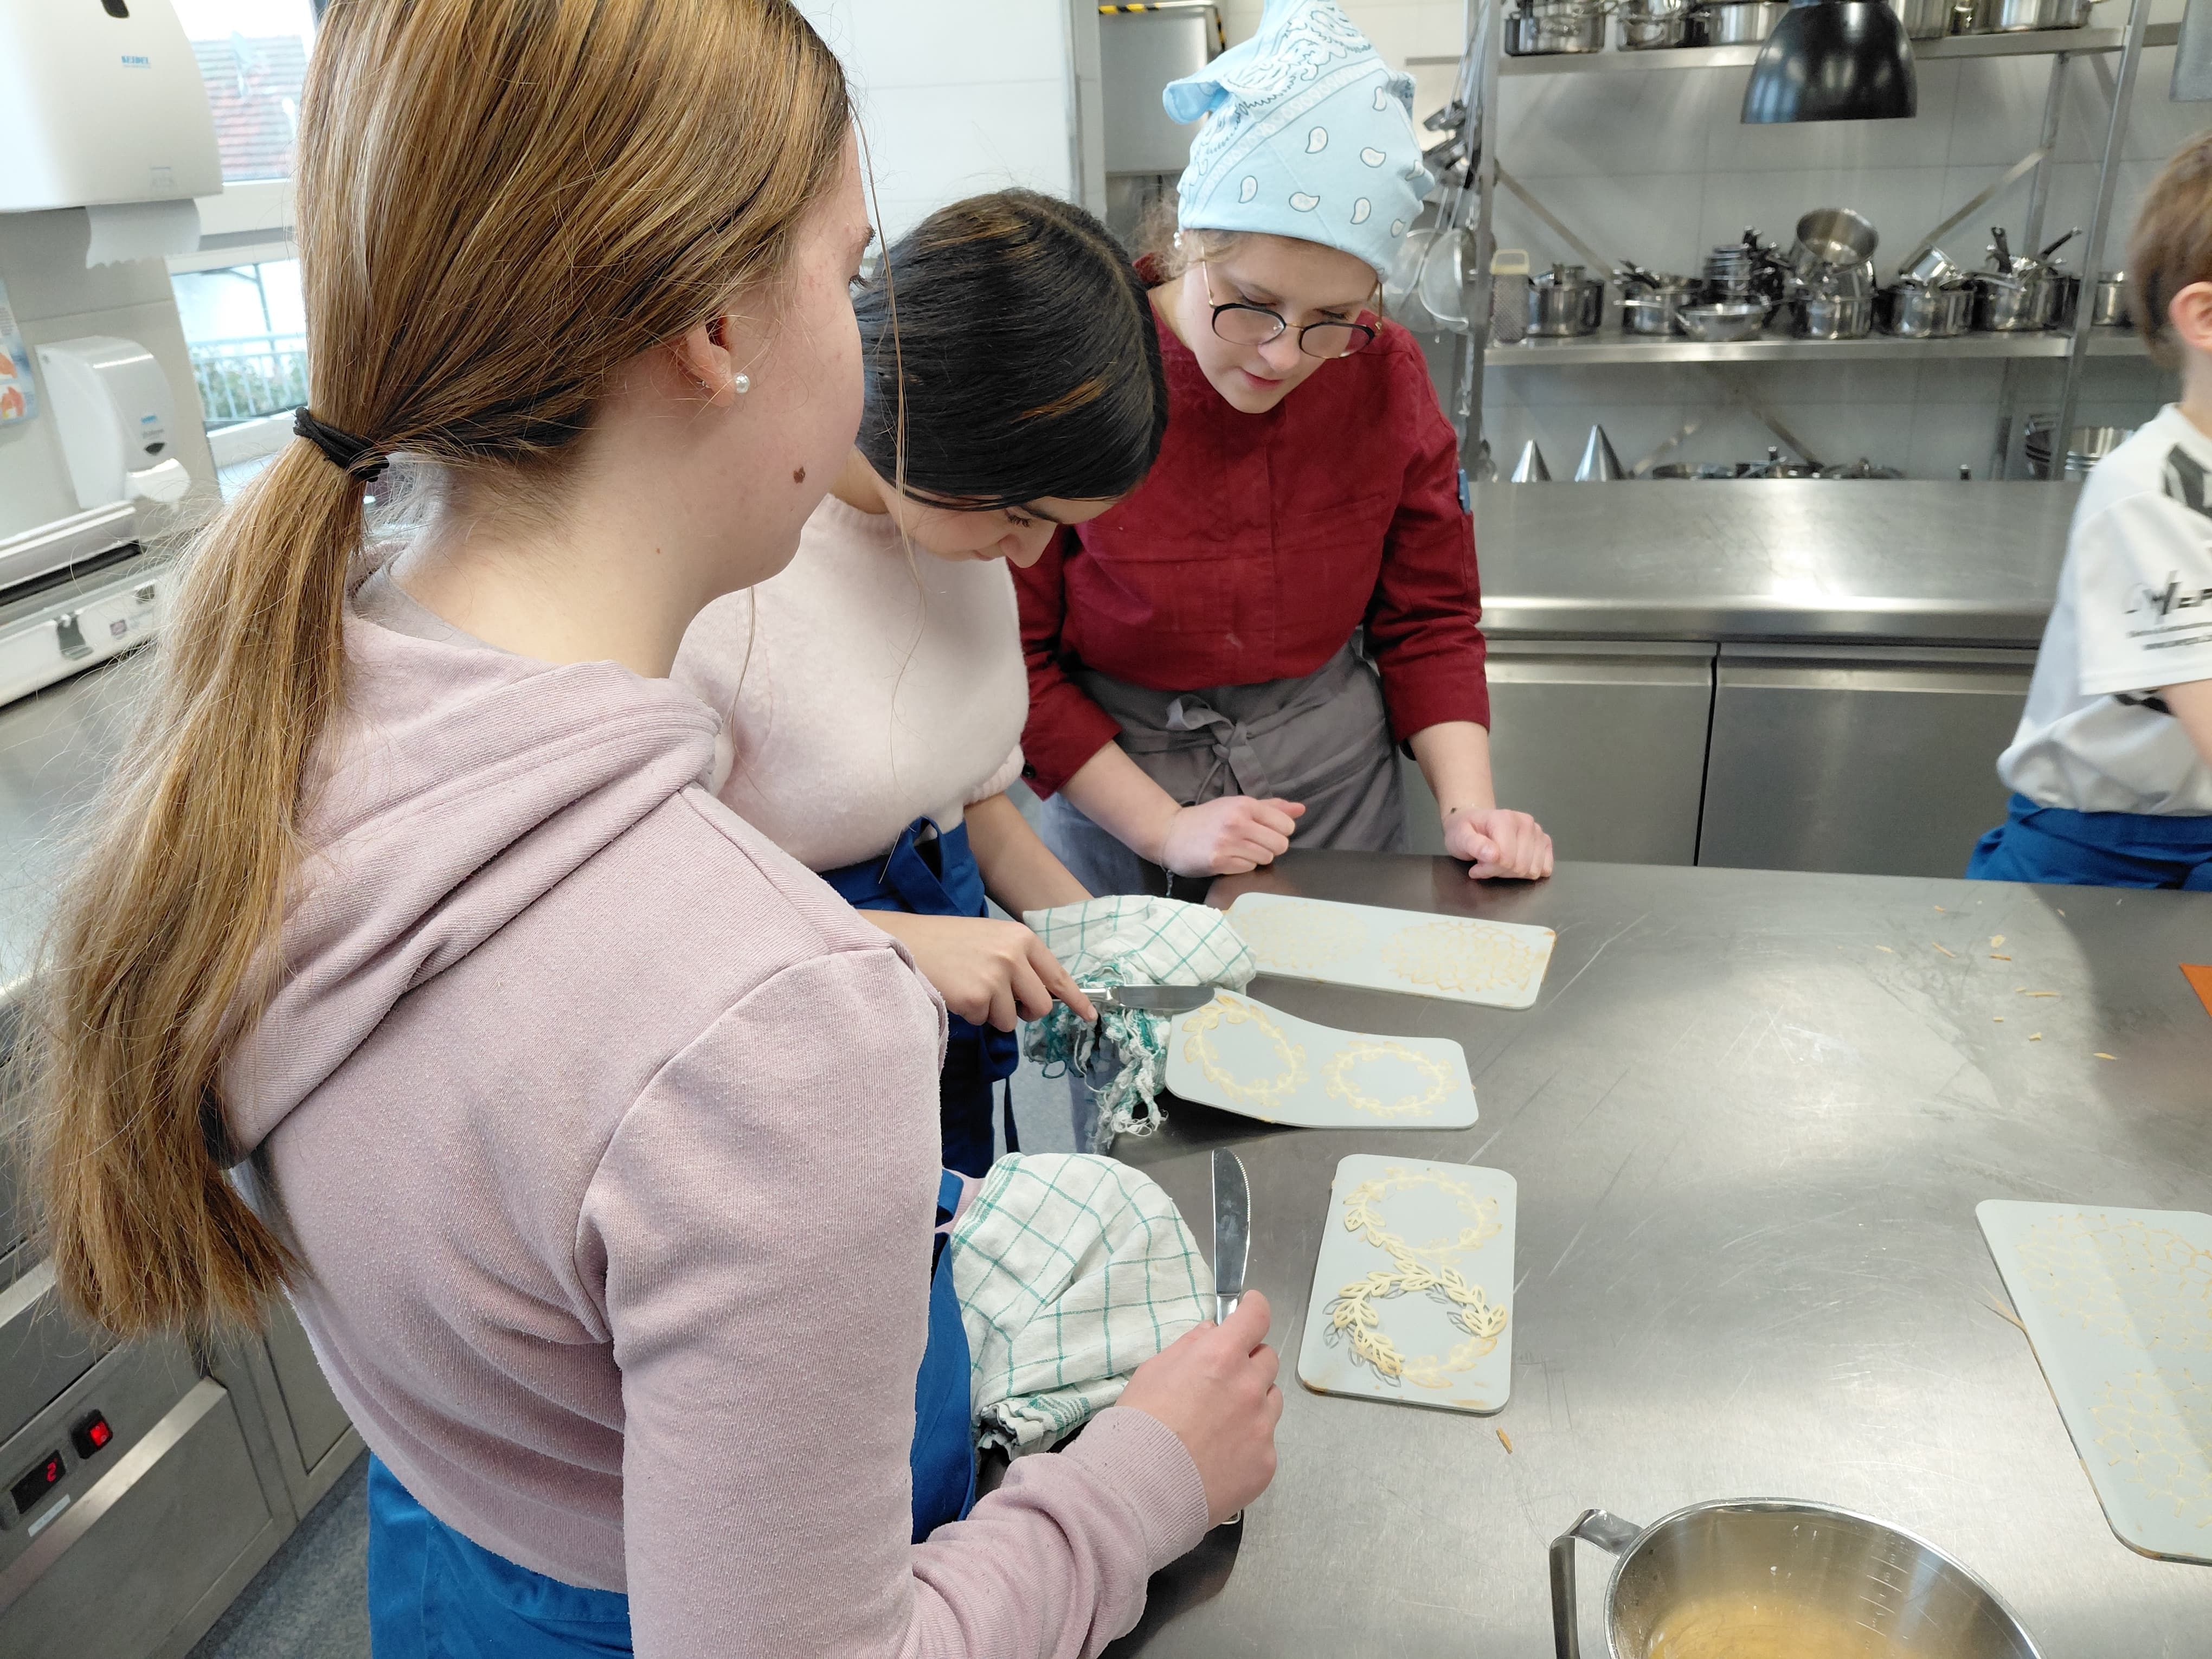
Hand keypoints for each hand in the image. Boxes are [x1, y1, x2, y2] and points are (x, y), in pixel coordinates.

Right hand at [868, 914, 1094, 1028]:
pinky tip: (956, 993)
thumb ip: (1018, 962)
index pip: (1058, 975)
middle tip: (1000, 1000)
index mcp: (1021, 938)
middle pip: (1041, 1005)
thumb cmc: (945, 942)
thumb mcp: (990, 940)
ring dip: (993, 1014)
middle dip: (1024, 1011)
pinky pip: (985, 1022)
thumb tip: (1042, 995)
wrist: (904, 942)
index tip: (1090, 1016)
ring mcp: (996, 978)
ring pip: (1012, 1020)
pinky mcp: (976, 998)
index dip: (1076, 999)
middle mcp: (1013, 956)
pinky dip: (972, 1015)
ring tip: (969, 988)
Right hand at [1117, 1293, 1280, 1526]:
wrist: (1141, 1490)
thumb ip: (1189, 1347)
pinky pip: (1266, 1440)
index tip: (1250, 1309)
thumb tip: (1211, 1333)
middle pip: (1267, 1359)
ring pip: (1271, 1400)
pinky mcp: (1266, 1463)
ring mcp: (1262, 1427)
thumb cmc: (1139, 1425)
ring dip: (1254, 1401)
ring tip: (1221, 1424)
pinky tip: (1221, 1456)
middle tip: (1224, 1379)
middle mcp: (1249, 1387)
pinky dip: (1250, 1441)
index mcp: (1221, 1356)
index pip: (1257, 1316)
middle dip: (1248, 1362)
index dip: (1254, 1308)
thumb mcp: (1152, 1371)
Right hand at [1158, 797, 1305, 876]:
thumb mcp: (1238, 805)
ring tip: (1238, 850)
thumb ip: (1271, 808)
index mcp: (1245, 805)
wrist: (1171, 833)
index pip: (1286, 825)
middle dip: (1270, 847)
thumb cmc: (1208, 819)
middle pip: (1280, 844)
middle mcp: (1237, 822)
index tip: (1265, 831)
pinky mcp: (1218, 862)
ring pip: (1266, 858)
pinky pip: (1248, 869)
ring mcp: (1227, 843)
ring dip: (1255, 857)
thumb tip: (1301, 809)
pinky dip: (1241, 866)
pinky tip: (1228, 858)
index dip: (1280, 831)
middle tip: (1252, 843)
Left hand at [1443, 805, 1553, 880]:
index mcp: (1505, 819)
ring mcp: (1538, 832)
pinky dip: (1529, 872)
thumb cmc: (1465, 830)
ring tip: (1498, 862)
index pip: (1506, 859)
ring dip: (1512, 873)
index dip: (1489, 869)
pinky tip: (1514, 863)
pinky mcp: (1545, 841)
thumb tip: (1493, 855)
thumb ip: (1474, 845)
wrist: (1474, 822)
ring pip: (1532, 870)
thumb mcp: (1460, 837)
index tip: (1476, 867)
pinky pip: (1545, 868)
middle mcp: (1526, 822)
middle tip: (1486, 864)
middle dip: (1500, 872)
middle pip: (1520, 866)